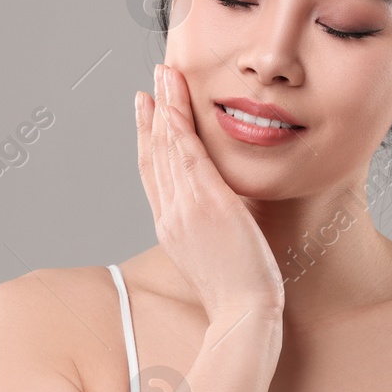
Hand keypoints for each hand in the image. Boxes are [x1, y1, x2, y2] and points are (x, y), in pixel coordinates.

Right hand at [136, 63, 284, 324]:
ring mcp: (185, 209)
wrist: (244, 316)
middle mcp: (170, 215)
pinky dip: (178, 125)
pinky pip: (187, 155)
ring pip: (167, 147)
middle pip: (154, 154)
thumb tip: (224, 214)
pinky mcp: (207, 204)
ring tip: (163, 75)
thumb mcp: (218, 256)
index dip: (147, 139)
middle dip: (152, 114)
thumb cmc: (240, 295)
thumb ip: (213, 230)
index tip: (148, 112)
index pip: (153, 175)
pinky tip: (175, 102)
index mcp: (171, 229)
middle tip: (151, 82)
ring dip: (165, 106)